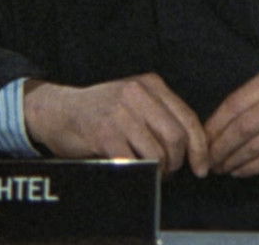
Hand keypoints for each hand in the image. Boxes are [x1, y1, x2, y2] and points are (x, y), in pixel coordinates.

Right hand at [23, 73, 208, 176]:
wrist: (57, 111)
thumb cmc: (101, 112)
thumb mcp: (135, 101)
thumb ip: (161, 116)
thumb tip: (194, 149)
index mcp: (151, 84)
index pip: (188, 118)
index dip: (199, 148)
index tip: (201, 168)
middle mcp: (137, 94)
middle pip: (176, 138)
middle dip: (176, 163)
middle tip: (168, 172)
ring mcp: (120, 113)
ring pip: (157, 153)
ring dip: (157, 171)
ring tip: (149, 171)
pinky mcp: (104, 133)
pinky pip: (133, 162)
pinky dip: (137, 173)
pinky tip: (131, 170)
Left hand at [205, 64, 258, 176]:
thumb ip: (253, 100)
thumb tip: (214, 127)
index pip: (235, 103)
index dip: (215, 125)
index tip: (202, 141)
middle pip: (242, 126)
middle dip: (220, 147)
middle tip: (208, 160)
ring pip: (255, 144)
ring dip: (233, 160)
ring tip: (222, 168)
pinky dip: (251, 168)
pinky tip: (240, 171)